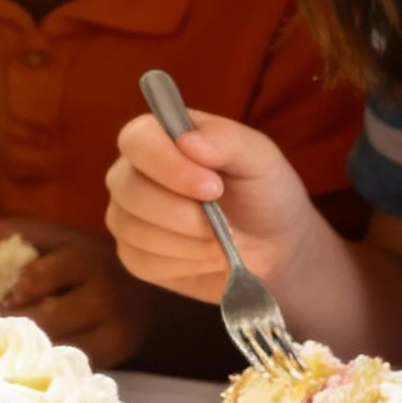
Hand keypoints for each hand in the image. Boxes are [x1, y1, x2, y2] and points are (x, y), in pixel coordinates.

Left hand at [0, 217, 148, 367]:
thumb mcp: (56, 237)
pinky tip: (36, 356)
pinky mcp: (116, 356)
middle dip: (14, 324)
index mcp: (84, 259)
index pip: (36, 279)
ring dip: (28, 346)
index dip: (10, 292)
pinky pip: (71, 364)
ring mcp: (114, 330)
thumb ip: (16, 231)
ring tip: (10, 342)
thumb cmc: (85, 259)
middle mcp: (104, 295)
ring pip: (56, 346)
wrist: (141, 289)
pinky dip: (49, 361)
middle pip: (45, 320)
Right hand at [105, 110, 320, 300]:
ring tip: (221, 242)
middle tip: (225, 224)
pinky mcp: (132, 255)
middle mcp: (132, 173)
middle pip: (128, 189)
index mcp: (159, 138)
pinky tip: (205, 257)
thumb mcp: (260, 159)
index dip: (166, 164)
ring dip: (188, 242)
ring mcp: (127, 215)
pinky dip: (182, 264)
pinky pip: (139, 261)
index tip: (212, 187)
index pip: (136, 140)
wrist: (275, 246)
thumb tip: (187, 141)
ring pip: (133, 229)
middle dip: (183, 213)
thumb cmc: (264, 193)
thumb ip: (227, 140)